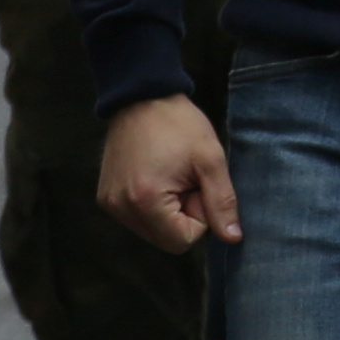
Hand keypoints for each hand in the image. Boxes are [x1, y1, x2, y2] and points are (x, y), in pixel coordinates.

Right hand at [97, 95, 234, 252]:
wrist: (143, 98)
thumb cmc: (180, 125)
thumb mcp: (211, 160)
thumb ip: (222, 202)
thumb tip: (232, 238)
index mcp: (146, 202)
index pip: (182, 241)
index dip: (200, 216)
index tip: (197, 184)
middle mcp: (121, 209)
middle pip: (166, 238)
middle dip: (184, 214)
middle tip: (186, 178)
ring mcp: (110, 204)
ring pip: (152, 229)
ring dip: (169, 209)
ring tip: (171, 174)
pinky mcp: (106, 198)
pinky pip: (138, 217)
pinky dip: (153, 203)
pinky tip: (157, 174)